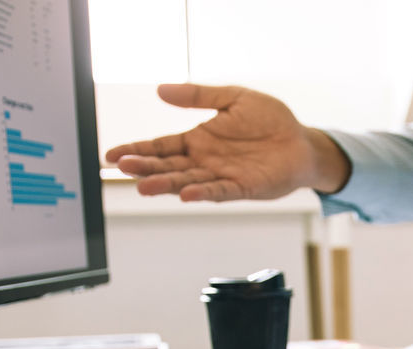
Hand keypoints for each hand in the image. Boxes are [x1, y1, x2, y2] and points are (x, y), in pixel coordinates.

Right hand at [104, 83, 349, 201]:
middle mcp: (205, 161)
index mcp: (198, 140)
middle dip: (145, 168)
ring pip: (188, 182)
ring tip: (144, 187)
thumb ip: (198, 96)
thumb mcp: (233, 98)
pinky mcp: (243, 186)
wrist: (301, 141)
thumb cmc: (270, 120)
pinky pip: (220, 191)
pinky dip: (204, 193)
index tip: (111, 155)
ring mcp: (222, 176)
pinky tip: (187, 194)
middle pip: (168, 167)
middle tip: (121, 169)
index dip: (137, 151)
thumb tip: (160, 89)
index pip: (161, 147)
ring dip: (166, 185)